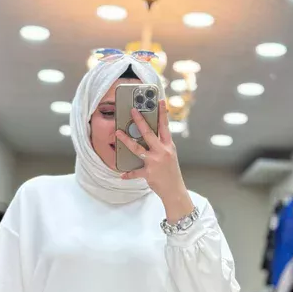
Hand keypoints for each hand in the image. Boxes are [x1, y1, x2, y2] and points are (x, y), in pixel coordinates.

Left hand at [116, 100, 192, 220]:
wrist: (174, 190)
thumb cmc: (171, 173)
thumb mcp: (170, 156)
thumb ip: (162, 146)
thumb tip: (151, 137)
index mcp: (169, 146)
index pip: (165, 126)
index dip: (162, 113)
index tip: (159, 101)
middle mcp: (162, 152)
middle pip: (149, 133)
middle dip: (140, 121)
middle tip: (132, 111)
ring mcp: (155, 162)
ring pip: (138, 148)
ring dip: (126, 140)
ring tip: (118, 133)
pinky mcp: (148, 173)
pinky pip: (135, 172)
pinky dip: (128, 174)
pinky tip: (122, 174)